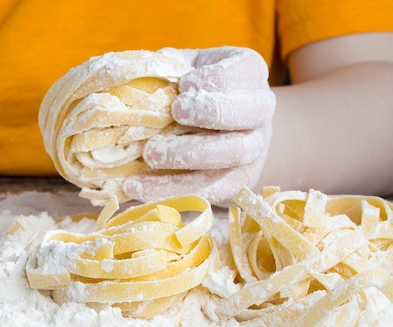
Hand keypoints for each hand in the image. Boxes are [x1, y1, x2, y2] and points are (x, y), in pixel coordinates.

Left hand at [123, 46, 275, 204]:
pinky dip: (177, 190)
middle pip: (247, 113)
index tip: (184, 85)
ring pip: (234, 153)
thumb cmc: (191, 92)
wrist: (219, 130)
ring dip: (190, 155)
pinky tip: (143, 187)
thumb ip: (165, 68)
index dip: (215, 79)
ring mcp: (255, 148)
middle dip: (210, 112)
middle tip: (174, 113)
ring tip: (150, 156)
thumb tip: (133, 72)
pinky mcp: (239, 181)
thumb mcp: (182, 69)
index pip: (245, 71)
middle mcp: (261, 109)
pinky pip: (215, 189)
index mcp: (249, 73)